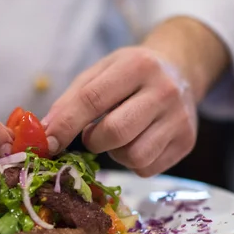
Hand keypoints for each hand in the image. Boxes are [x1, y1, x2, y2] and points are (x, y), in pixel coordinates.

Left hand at [42, 17, 228, 176]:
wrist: (180, 72)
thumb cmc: (130, 75)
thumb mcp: (100, 73)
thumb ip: (70, 101)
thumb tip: (46, 136)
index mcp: (137, 65)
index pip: (92, 99)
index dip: (66, 124)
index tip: (48, 143)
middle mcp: (164, 91)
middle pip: (115, 132)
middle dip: (94, 140)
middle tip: (93, 134)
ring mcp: (179, 119)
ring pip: (133, 156)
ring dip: (115, 153)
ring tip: (119, 136)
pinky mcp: (186, 143)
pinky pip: (146, 168)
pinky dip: (133, 162)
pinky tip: (136, 142)